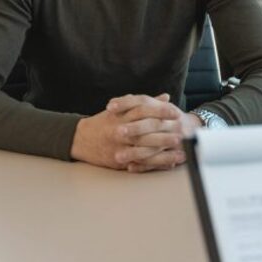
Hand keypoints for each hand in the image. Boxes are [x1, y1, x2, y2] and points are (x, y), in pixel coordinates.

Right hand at [69, 94, 196, 171]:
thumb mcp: (121, 109)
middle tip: (181, 133)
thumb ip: (144, 103)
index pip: (143, 110)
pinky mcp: (119, 160)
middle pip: (145, 130)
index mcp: (122, 115)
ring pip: (144, 148)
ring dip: (163, 151)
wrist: (80, 138)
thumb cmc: (105, 122)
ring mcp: (119, 146)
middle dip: (164, 133)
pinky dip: (155, 164)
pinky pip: (139, 162)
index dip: (160, 111)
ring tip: (179, 152)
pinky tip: (168, 164)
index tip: (175, 113)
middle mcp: (120, 129)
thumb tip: (165, 97)